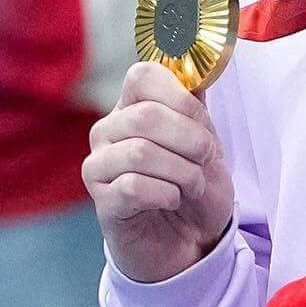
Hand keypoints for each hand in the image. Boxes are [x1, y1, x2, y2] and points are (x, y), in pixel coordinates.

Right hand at [84, 61, 234, 283]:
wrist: (189, 243)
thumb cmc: (193, 189)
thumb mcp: (205, 142)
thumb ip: (196, 104)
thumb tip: (200, 63)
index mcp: (132, 107)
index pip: (142, 75)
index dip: (180, 96)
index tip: (201, 121)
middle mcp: (108, 131)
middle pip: (144, 116)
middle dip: (189, 140)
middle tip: (204, 160)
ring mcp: (100, 166)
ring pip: (140, 152)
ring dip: (182, 172)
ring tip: (191, 186)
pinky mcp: (102, 201)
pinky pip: (133, 187)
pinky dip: (166, 194)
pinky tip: (172, 201)